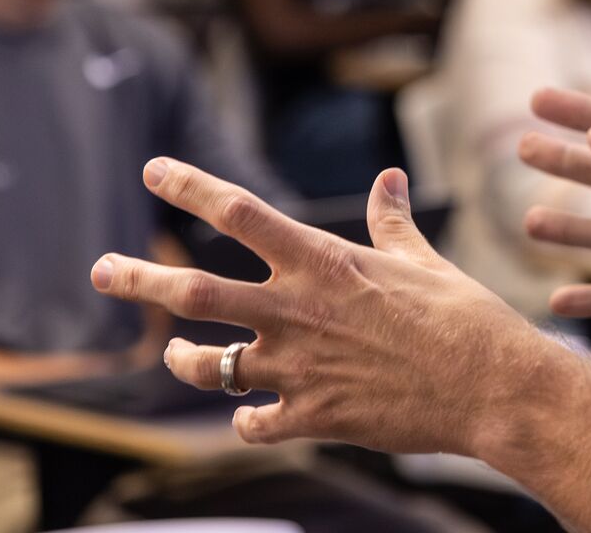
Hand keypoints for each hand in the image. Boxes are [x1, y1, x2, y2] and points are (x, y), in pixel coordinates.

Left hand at [90, 160, 540, 454]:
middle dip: (140, 277)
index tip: (155, 171)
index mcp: (324, 262)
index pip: (241, 213)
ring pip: (209, 364)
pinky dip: (246, 414)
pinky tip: (250, 411)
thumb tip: (387, 179)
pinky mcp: (308, 418)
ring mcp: (297, 369)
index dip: (192, 188)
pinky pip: (252, 420)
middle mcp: (297, 311)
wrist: (488, 387)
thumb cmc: (463, 314)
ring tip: (170, 353)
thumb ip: (390, 221)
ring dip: (181, 359)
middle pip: (195, 291)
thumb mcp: (422, 259)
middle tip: (101, 267)